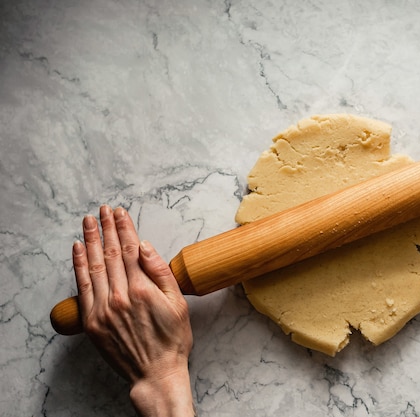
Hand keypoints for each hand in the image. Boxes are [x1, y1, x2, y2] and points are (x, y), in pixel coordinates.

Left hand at [72, 205, 193, 415]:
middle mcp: (120, 296)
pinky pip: (83, 287)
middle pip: (111, 253)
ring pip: (95, 266)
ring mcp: (103, 309)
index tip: (120, 212)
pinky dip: (79, 266)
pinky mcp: (92, 321)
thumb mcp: (177, 303)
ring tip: (89, 221)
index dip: (124, 228)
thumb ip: (160, 272)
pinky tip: (78, 249)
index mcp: (142, 290)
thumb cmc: (172, 339)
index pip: (131, 250)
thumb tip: (145, 247)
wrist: (156, 372)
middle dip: (107, 228)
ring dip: (91, 240)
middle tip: (104, 210)